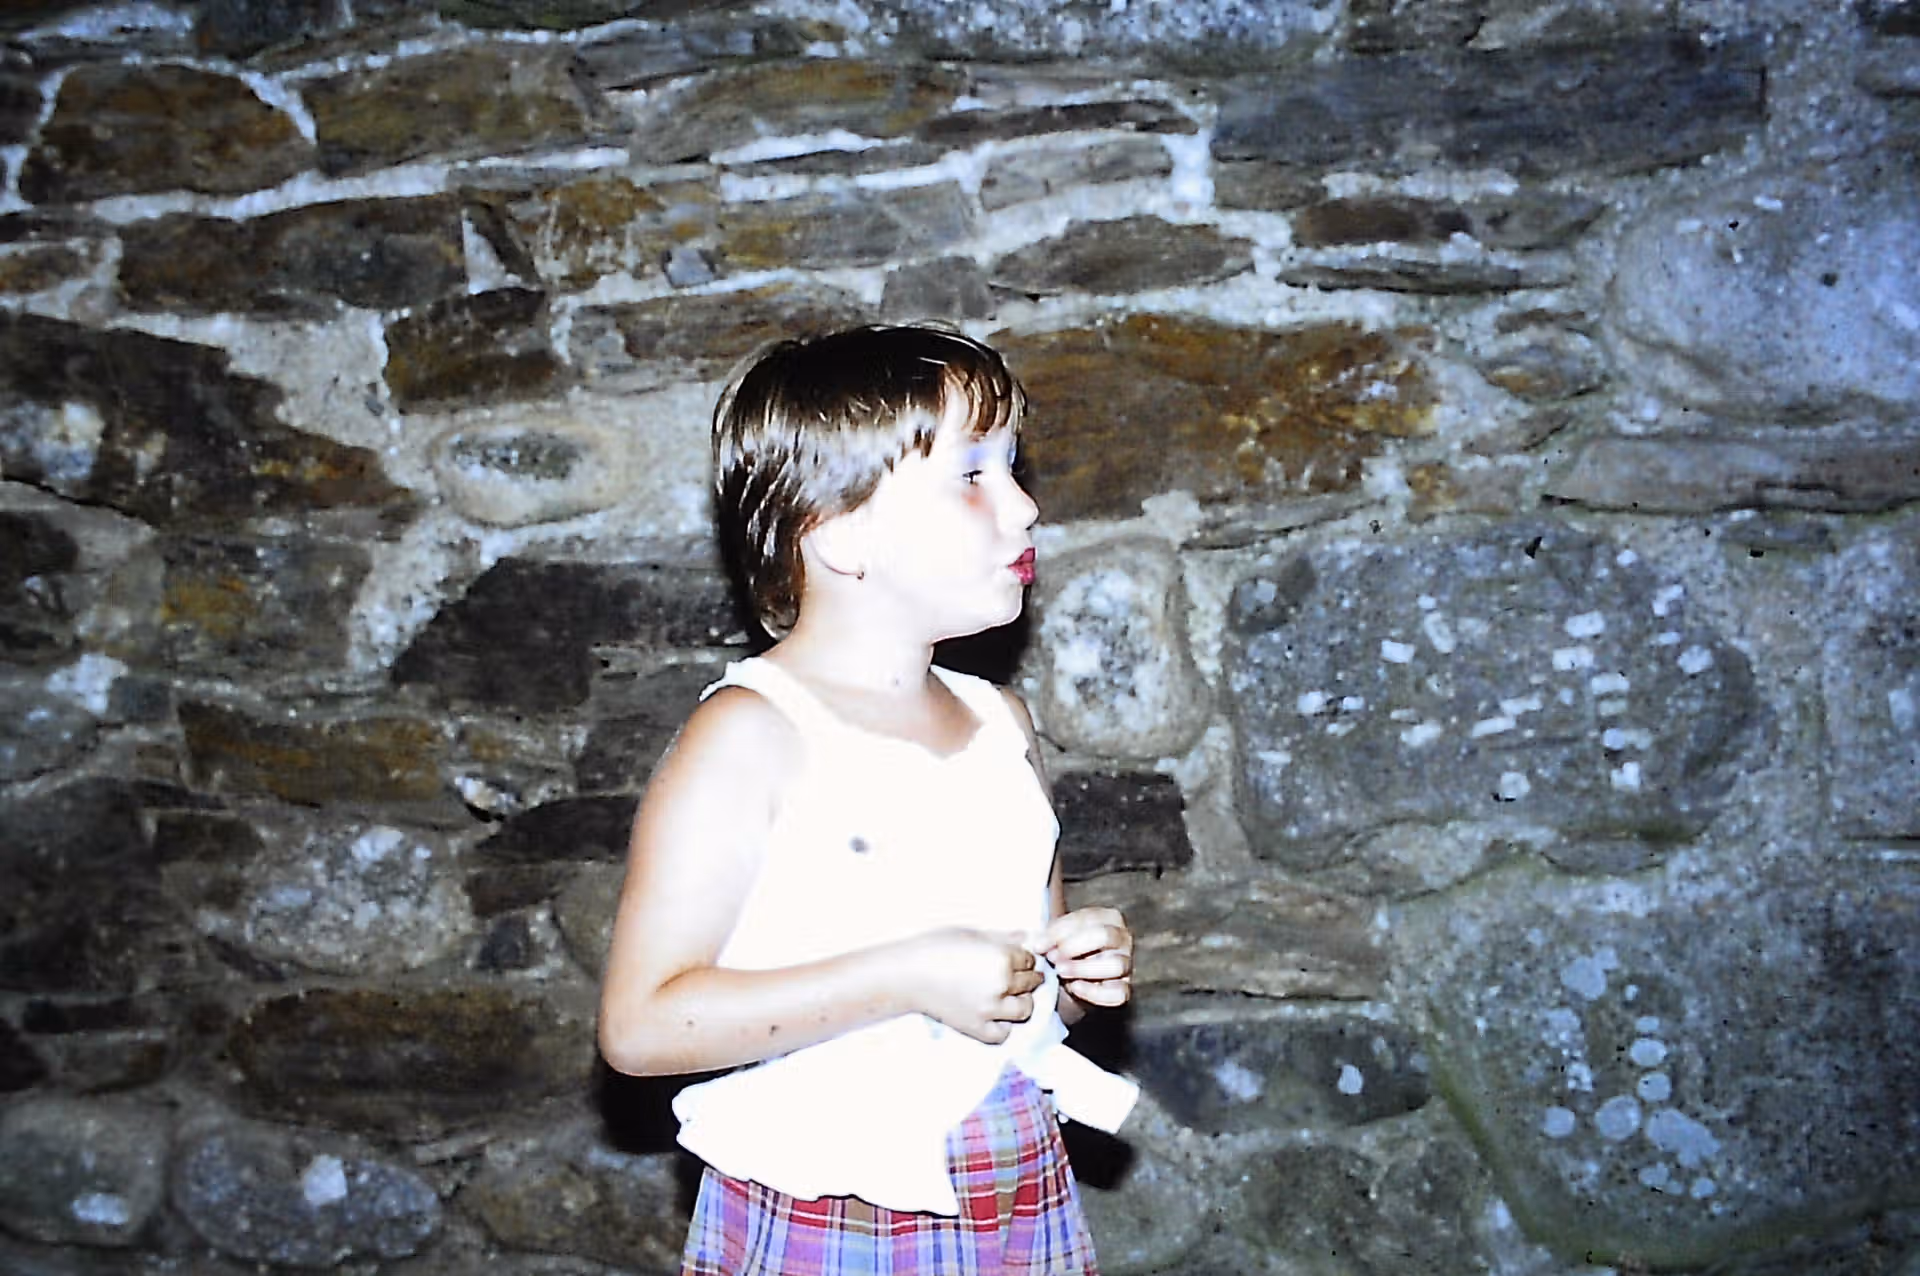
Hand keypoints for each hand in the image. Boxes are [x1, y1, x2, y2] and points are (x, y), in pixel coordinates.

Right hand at [897, 928, 1043, 1043]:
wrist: (907, 974)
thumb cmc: (936, 946)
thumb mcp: (972, 933)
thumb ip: (1003, 937)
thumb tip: (1027, 936)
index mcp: (1002, 959)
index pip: (1029, 959)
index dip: (1024, 956)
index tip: (1017, 957)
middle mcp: (1001, 986)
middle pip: (1030, 982)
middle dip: (1027, 975)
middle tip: (1016, 973)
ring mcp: (990, 1010)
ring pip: (1024, 1009)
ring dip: (1022, 1000)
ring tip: (1010, 994)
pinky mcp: (977, 1028)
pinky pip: (1003, 1032)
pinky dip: (1004, 1025)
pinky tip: (996, 1014)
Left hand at [1032, 907, 1132, 1007]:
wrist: (1068, 979)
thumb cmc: (1064, 951)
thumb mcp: (1057, 937)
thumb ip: (1049, 936)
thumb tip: (1036, 941)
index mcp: (1109, 917)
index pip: (1088, 918)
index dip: (1060, 931)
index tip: (1038, 944)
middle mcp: (1123, 938)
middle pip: (1106, 936)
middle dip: (1074, 946)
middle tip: (1052, 957)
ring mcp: (1127, 964)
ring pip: (1116, 964)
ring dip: (1083, 968)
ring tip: (1060, 971)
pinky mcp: (1124, 989)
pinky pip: (1118, 993)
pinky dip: (1095, 992)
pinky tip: (1074, 987)